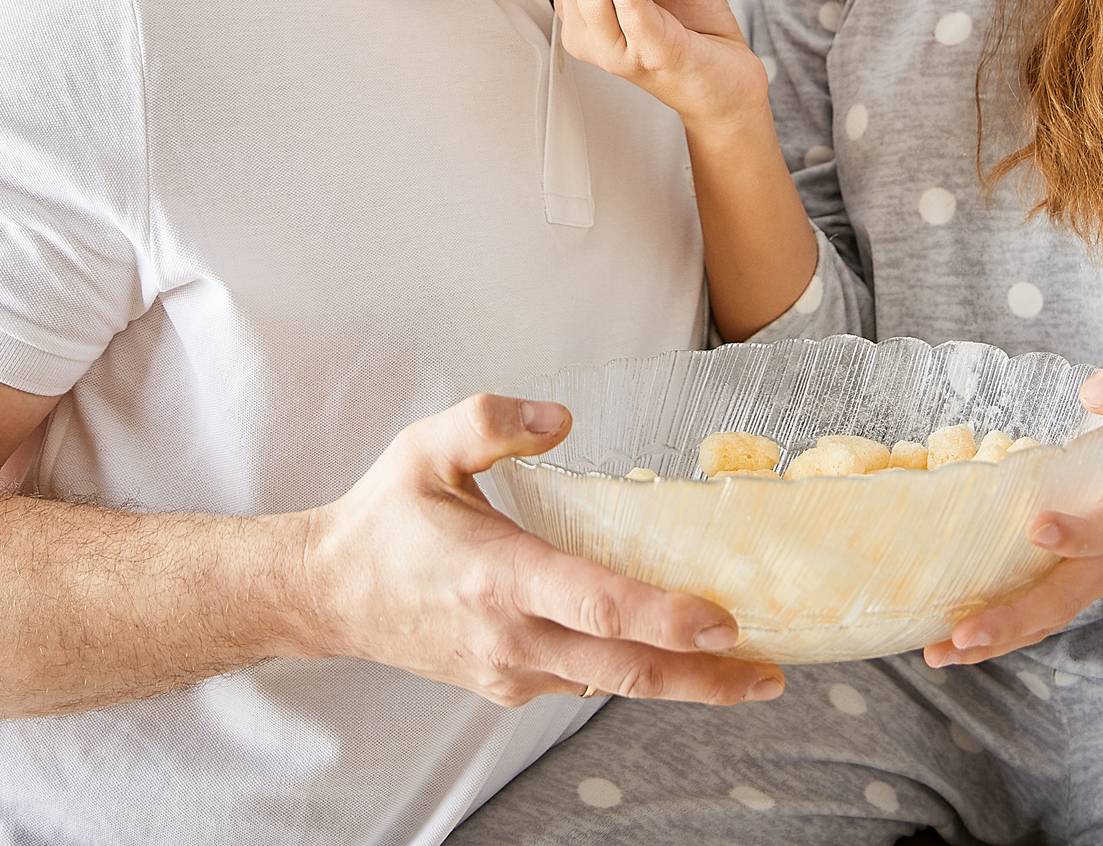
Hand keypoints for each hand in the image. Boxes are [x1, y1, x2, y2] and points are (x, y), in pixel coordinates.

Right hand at [300, 393, 785, 707]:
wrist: (329, 595)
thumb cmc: (385, 517)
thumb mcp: (425, 448)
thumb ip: (491, 420)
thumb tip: (561, 415)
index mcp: (497, 576)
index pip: (597, 605)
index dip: (665, 618)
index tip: (725, 621)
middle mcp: (510, 637)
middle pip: (626, 669)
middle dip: (705, 677)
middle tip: (773, 672)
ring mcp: (511, 672)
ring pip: (612, 685)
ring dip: (682, 683)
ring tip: (750, 672)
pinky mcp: (510, 687)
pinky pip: (586, 683)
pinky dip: (637, 675)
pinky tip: (678, 660)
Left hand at [923, 355, 1102, 666]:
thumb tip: (1093, 392)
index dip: (1079, 533)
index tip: (1036, 528)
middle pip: (1067, 596)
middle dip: (1017, 617)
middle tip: (964, 630)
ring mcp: (1090, 576)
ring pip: (1045, 618)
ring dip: (995, 639)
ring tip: (941, 652)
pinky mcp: (1067, 582)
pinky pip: (1033, 618)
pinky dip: (994, 637)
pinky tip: (946, 647)